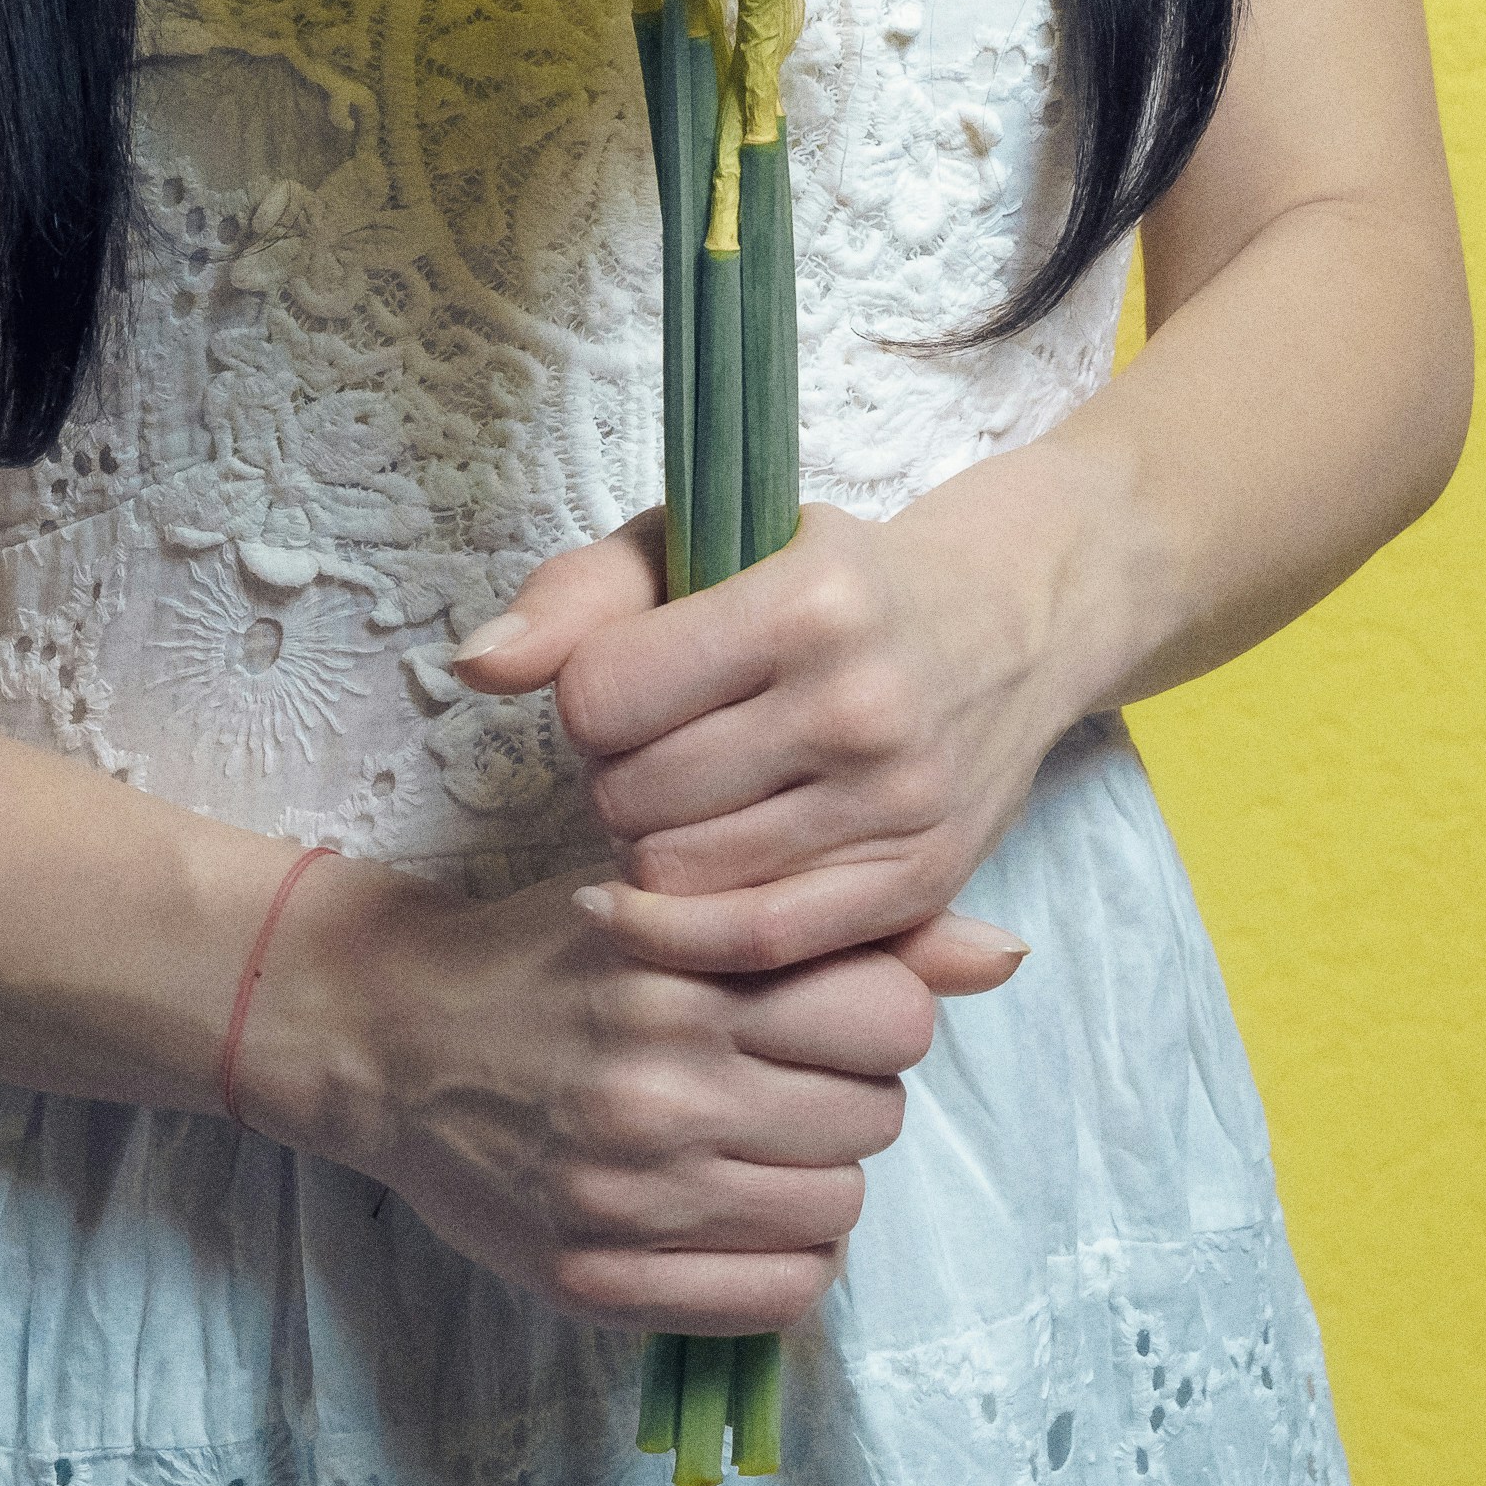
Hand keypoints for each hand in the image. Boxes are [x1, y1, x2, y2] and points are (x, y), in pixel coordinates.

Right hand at [252, 857, 1009, 1332]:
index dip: (881, 1011)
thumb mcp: (676, 903)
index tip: (829, 1010)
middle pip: (874, 1116)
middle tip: (787, 1077)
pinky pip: (776, 1293)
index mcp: (685, 972)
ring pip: (836, 1210)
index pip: (890, 1013)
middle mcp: (661, 1082)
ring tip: (757, 1142)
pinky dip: (782, 1259)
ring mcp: (627, 1190)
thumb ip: (832, 925)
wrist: (388, 1036)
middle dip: (851, 1095)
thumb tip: (1002, 951)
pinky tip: (739, 1211)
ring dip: (817, 1179)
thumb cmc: (545, 954)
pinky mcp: (595, 1273)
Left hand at [453, 504, 1074, 981]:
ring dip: (651, 847)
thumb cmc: (828, 582)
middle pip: (634, 794)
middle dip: (615, 776)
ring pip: (680, 876)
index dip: (586, 696)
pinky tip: (659, 898)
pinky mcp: (920, 879)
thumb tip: (477, 667)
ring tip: (685, 799)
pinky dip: (685, 931)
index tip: (622, 682)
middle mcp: (861, 702)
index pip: (602, 694)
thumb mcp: (708, 543)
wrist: (1008, 624)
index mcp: (809, 600)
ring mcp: (897, 800)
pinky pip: (755, 943)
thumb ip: (580, 594)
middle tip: (654, 748)